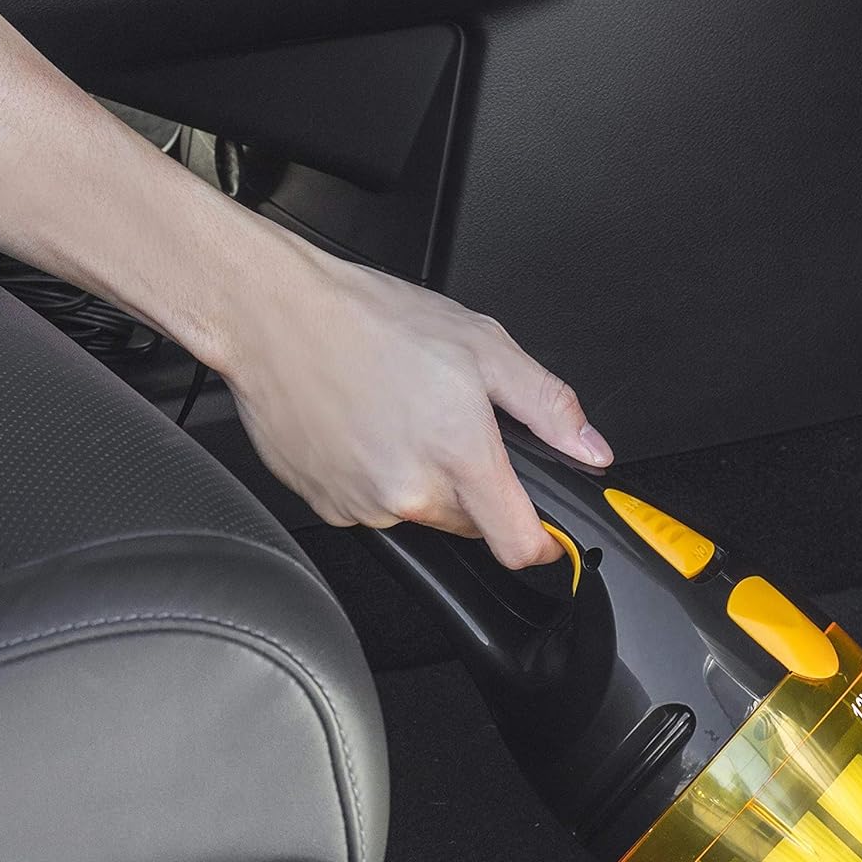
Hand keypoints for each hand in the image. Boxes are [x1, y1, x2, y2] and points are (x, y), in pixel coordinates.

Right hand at [207, 223, 612, 568]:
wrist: (271, 316)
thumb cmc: (367, 320)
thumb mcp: (482, 345)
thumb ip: (547, 406)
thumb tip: (590, 449)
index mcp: (458, 457)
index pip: (519, 545)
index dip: (543, 542)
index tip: (545, 529)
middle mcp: (410, 493)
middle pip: (473, 526)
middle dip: (478, 487)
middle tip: (453, 425)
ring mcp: (365, 505)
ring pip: (423, 514)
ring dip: (426, 479)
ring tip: (401, 415)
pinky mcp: (327, 506)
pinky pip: (376, 506)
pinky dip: (381, 476)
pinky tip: (367, 427)